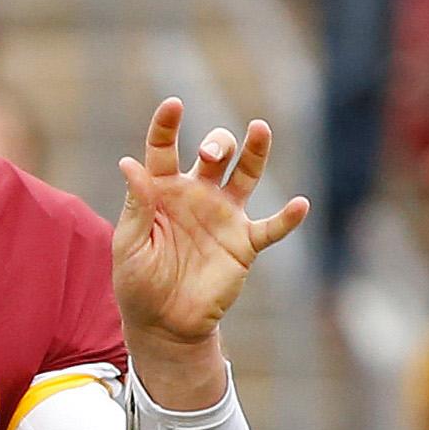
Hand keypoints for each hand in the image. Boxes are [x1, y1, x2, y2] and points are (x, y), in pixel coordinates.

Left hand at [113, 100, 307, 406]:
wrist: (163, 325)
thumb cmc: (139, 283)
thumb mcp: (130, 246)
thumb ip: (136, 206)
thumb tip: (129, 163)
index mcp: (162, 191)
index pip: (164, 148)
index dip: (167, 124)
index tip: (173, 104)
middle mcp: (197, 195)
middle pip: (214, 153)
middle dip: (216, 144)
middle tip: (210, 153)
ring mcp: (224, 216)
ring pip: (246, 175)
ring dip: (255, 152)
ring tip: (259, 129)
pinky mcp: (244, 244)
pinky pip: (271, 227)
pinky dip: (287, 218)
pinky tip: (299, 205)